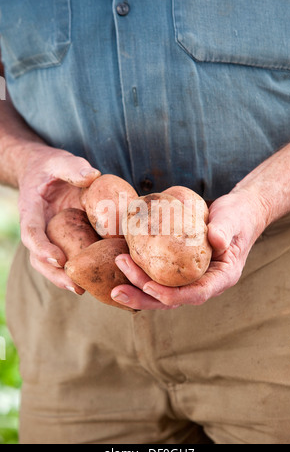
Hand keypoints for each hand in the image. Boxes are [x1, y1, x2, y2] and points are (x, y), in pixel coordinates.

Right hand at [17, 143, 99, 292]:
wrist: (44, 172)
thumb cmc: (51, 167)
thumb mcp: (60, 161)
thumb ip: (73, 167)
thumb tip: (93, 176)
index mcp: (31, 209)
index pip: (31, 232)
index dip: (41, 247)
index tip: (57, 259)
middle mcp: (37, 227)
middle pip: (38, 257)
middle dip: (54, 274)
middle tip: (75, 286)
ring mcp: (49, 237)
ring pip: (50, 263)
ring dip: (65, 279)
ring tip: (84, 290)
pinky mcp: (62, 240)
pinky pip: (68, 256)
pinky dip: (79, 268)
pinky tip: (96, 278)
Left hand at [111, 190, 268, 309]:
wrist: (236, 213)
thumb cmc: (236, 216)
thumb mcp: (233, 220)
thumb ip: (225, 229)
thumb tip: (217, 240)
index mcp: (222, 278)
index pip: (196, 294)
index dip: (171, 295)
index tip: (148, 286)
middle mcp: (205, 283)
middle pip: (172, 300)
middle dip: (144, 297)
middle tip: (118, 290)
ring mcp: (191, 279)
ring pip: (162, 293)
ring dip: (138, 291)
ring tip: (114, 287)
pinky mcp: (180, 270)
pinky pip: (159, 278)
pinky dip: (141, 277)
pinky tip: (122, 271)